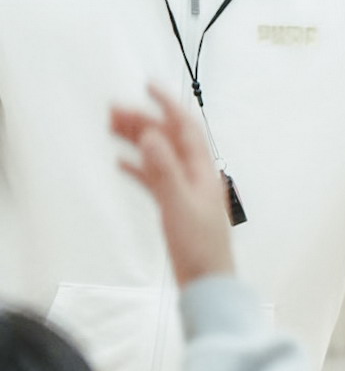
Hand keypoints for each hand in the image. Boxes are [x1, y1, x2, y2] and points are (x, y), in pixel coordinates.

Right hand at [111, 85, 233, 287]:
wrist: (208, 284)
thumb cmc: (200, 248)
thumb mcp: (179, 206)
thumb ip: (164, 170)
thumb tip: (151, 135)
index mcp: (202, 170)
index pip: (185, 127)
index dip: (167, 104)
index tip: (148, 86)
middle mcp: (195, 175)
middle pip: (168, 139)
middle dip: (143, 120)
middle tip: (112, 110)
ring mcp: (185, 190)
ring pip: (158, 156)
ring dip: (138, 140)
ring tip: (111, 128)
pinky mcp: (175, 207)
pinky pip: (154, 178)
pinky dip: (138, 166)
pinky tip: (121, 161)